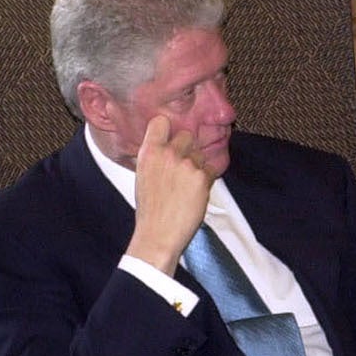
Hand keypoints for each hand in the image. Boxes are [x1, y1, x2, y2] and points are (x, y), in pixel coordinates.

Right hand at [125, 115, 216, 274]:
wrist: (158, 233)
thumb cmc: (150, 208)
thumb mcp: (143, 175)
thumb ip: (154, 157)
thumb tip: (163, 144)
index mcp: (149, 152)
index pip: (161, 122)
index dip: (168, 128)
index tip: (171, 136)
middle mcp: (167, 154)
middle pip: (187, 135)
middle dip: (188, 148)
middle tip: (184, 167)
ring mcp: (186, 164)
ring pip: (201, 154)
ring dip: (198, 165)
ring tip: (187, 185)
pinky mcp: (202, 177)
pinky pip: (212, 169)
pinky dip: (207, 179)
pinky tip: (196, 192)